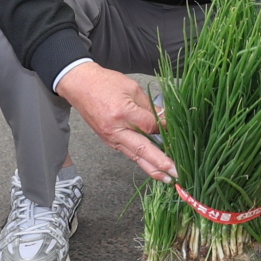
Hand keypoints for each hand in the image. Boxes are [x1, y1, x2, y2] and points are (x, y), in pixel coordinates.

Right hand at [52, 63, 171, 179]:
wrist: (79, 85)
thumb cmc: (104, 83)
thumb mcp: (131, 88)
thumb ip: (149, 106)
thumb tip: (165, 120)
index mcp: (122, 113)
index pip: (150, 127)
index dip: (166, 130)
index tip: (181, 134)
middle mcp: (115, 130)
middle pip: (143, 149)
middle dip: (161, 163)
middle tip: (177, 174)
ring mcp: (110, 138)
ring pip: (134, 156)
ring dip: (152, 168)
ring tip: (166, 178)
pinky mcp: (108, 141)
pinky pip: (128, 153)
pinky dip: (141, 160)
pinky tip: (152, 166)